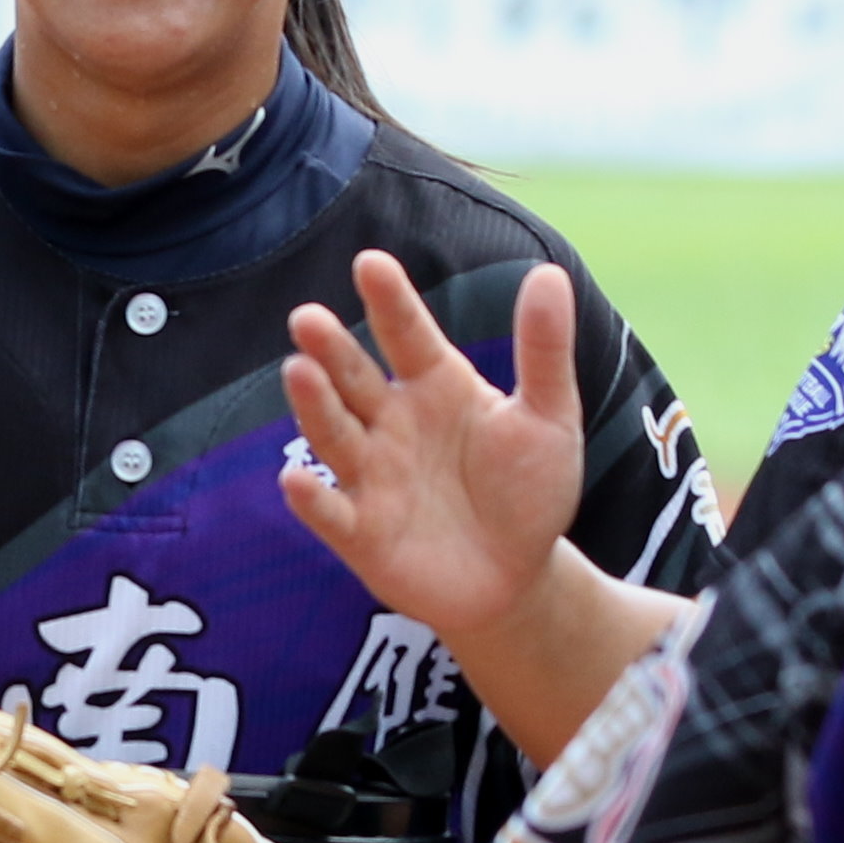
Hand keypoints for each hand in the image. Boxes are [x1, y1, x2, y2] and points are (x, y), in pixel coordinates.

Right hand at [280, 250, 585, 648]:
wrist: (519, 578)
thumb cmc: (529, 489)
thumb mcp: (549, 416)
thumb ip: (543, 349)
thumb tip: (549, 274)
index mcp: (436, 386)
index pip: (407, 334)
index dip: (390, 302)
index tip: (371, 264)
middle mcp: (393, 423)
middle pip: (354, 379)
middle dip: (331, 350)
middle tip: (307, 318)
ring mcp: (372, 477)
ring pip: (336, 435)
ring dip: (314, 407)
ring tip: (297, 371)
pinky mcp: (362, 533)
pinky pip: (333, 513)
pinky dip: (313, 500)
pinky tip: (295, 481)